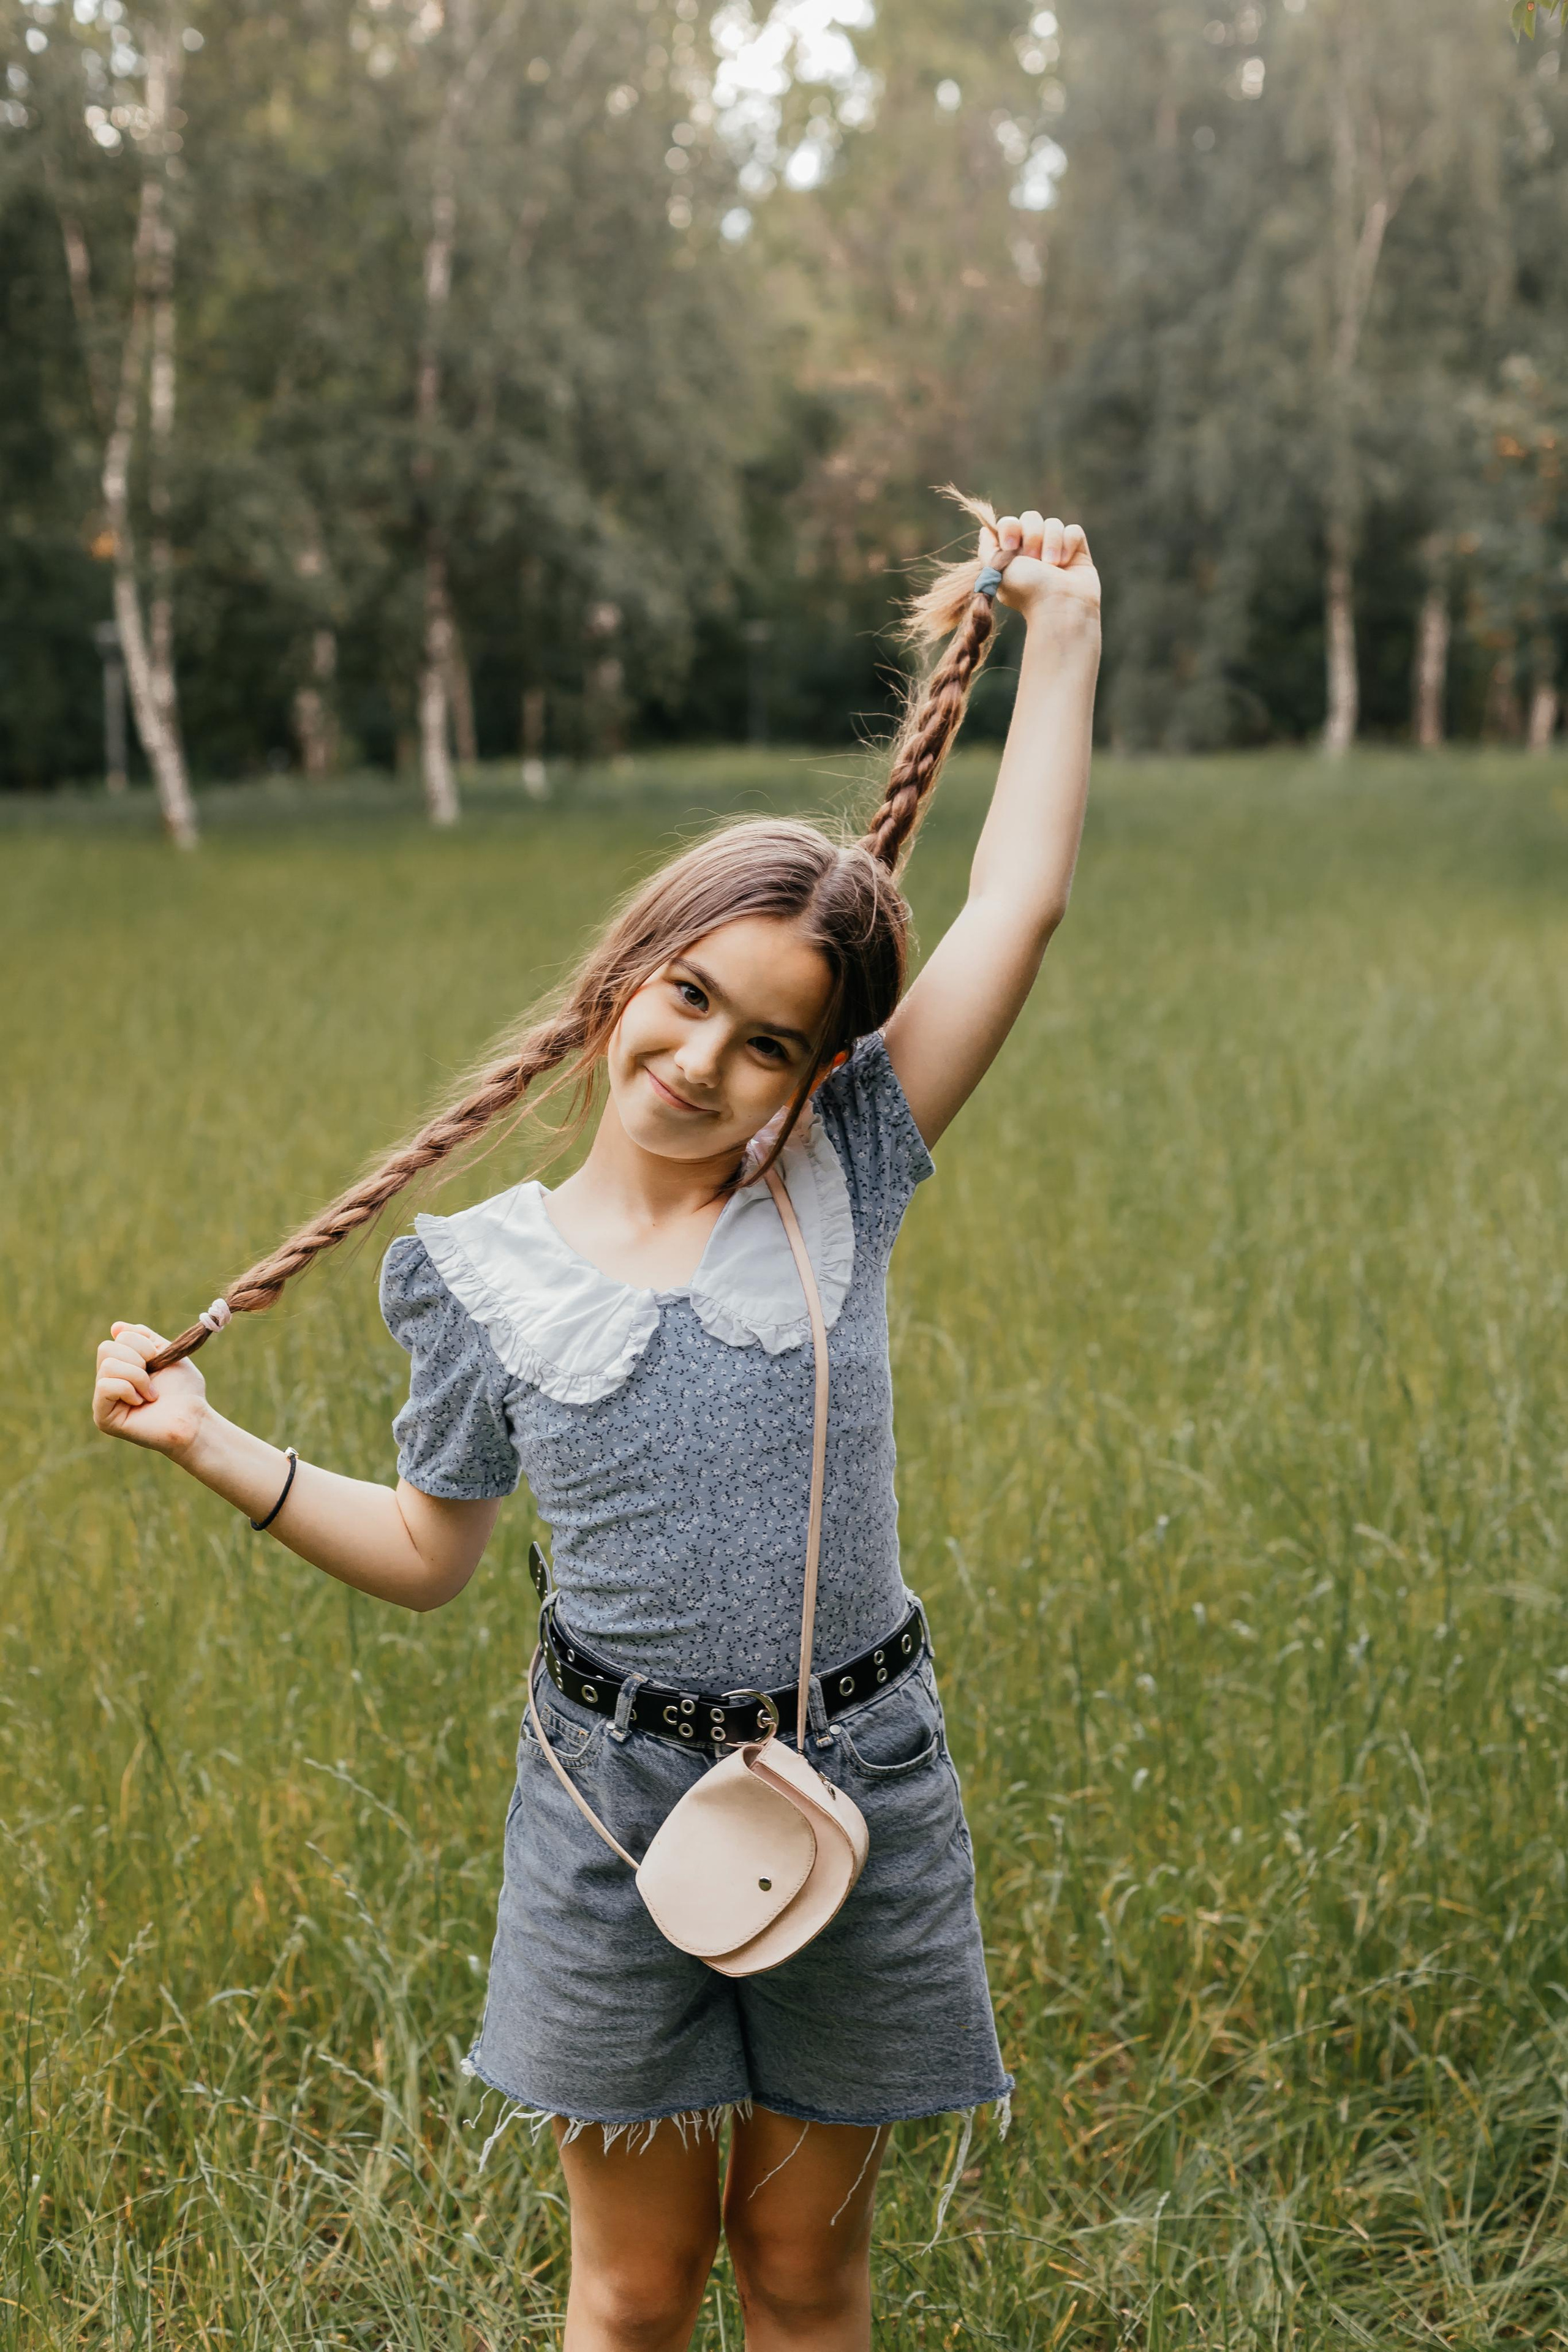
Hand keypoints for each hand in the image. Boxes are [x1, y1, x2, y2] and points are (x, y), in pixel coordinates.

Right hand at [92, 1322, 208, 1458]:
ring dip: (137, 1376)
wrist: (194, 1419)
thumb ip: (143, 1338)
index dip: (143, 1344)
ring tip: (151, 1394)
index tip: (157, 1361)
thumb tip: (115, 1327)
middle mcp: (109, 1381)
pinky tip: (141, 1402)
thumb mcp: (166, 1353)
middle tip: (153, 1378)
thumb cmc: (185, 1390)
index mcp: (123, 1365)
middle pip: (106, 1348)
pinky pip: (105, 1386)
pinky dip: (128, 1389)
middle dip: (138, 1358)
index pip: (118, 1337)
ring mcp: (103, 1400)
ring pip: (107, 1366)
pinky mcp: (103, 1417)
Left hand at [985, 509, 1100, 629]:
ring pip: (1053, 523)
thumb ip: (987, 549)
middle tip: (1033, 559)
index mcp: (1013, 554)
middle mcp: (1034, 550)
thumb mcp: (996, 571)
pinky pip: (1074, 531)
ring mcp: (1056, 549)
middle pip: (1031, 517)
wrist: (1059, 605)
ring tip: (1053, 565)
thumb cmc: (1027, 591)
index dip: (1010, 528)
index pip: (1009, 523)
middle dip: (1032, 535)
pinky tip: (1066, 564)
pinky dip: (1068, 544)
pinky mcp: (1077, 551)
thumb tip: (985, 530)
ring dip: (1051, 542)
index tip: (1010, 547)